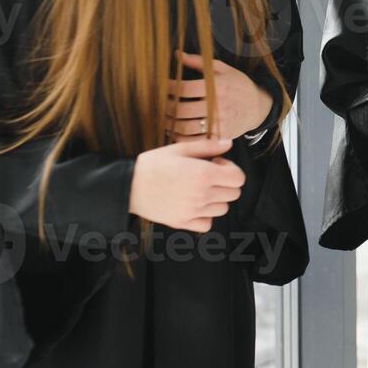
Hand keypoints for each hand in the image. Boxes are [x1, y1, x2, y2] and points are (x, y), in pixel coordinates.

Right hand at [129, 137, 245, 232]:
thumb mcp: (180, 149)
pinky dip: (205, 216)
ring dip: (216, 199)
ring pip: (223, 209)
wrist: (128, 185)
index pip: (239, 178)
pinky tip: (194, 205)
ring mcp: (193, 211)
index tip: (216, 164)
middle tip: (208, 176)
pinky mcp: (182, 223)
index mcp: (204, 174)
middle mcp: (202, 194)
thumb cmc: (153, 164)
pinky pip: (207, 224)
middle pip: (234, 193)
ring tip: (199, 190)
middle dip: (225, 183)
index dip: (231, 169)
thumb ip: (208, 146)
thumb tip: (229, 144)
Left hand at [165, 50, 272, 139]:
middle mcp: (218, 106)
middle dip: (165, 107)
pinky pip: (195, 141)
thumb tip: (177, 54)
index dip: (168, 88)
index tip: (162, 87)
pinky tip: (174, 130)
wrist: (258, 106)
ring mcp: (220, 123)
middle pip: (182, 110)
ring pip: (186, 127)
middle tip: (158, 104)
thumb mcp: (223, 68)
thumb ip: (199, 62)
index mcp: (217, 87)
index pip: (184, 89)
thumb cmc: (238, 85)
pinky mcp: (220, 136)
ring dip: (170, 124)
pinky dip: (181, 137)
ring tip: (163, 117)